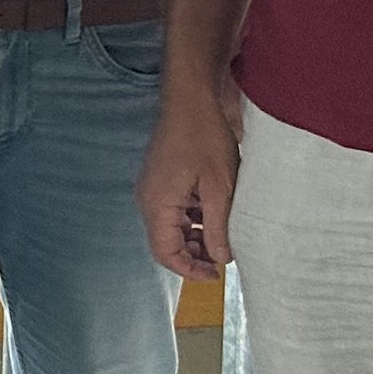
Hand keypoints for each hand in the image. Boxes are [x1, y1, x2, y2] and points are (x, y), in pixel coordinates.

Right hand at [137, 83, 243, 283]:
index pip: (165, 253)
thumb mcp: (219, 187)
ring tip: (224, 236)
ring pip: (171, 227)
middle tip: (223, 257)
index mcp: (157, 205)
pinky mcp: (161, 180)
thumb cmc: (204, 137)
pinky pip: (173, 210)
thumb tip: (221, 258)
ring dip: (195, 236)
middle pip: (166, 242)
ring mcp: (153, 189)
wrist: (191, 99)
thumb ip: (218, 226)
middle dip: (194, 254)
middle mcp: (148, 200)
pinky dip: (193, 219)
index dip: (189, 269)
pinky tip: (215, 213)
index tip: (215, 275)